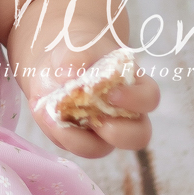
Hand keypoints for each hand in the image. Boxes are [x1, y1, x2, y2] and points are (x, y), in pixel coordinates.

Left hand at [29, 65, 159, 159]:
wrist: (55, 65)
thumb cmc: (78, 52)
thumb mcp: (78, 46)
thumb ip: (77, 56)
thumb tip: (69, 75)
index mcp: (134, 86)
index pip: (149, 98)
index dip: (136, 101)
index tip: (113, 94)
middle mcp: (125, 114)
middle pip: (138, 136)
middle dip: (118, 134)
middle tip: (93, 119)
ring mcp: (102, 130)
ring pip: (101, 148)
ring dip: (77, 138)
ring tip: (55, 118)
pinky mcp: (79, 138)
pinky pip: (71, 143)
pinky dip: (56, 131)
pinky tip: (44, 113)